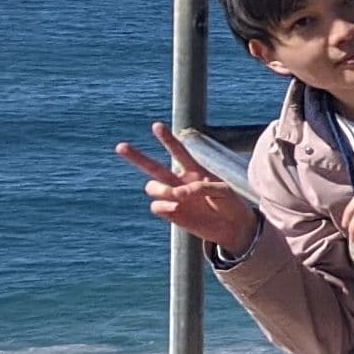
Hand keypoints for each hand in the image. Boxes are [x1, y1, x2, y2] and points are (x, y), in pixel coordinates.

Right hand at [115, 122, 259, 251]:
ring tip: (176, 194)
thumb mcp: (224, 190)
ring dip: (160, 189)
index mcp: (195, 171)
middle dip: (136, 157)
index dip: (167, 139)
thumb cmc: (231, 204)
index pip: (178, 152)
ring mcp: (174, 197)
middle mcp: (180, 181)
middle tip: (120, 147)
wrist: (234, 228)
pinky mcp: (171, 213)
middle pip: (152, 167)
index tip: (156, 126)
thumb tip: (178, 193)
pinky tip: (176, 208)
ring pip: (152, 187)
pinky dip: (163, 206)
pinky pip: (156, 206)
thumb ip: (202, 187)